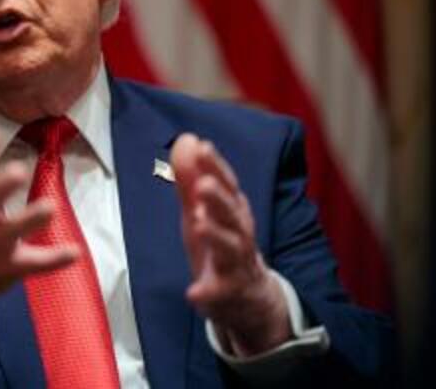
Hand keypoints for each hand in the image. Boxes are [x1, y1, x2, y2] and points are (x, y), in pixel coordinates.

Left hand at [170, 133, 290, 355]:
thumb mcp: (202, 209)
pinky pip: (217, 293)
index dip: (216, 166)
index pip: (227, 184)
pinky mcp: (226, 293)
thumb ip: (191, 177)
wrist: (249, 296)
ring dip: (216, 235)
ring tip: (199, 224)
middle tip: (204, 184)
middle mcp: (238, 233)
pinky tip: (193, 291)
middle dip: (219, 198)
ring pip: (230, 248)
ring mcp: (234, 264)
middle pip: (231, 213)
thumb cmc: (222, 244)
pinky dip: (206, 292)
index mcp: (232, 210)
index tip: (203, 147)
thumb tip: (186, 139)